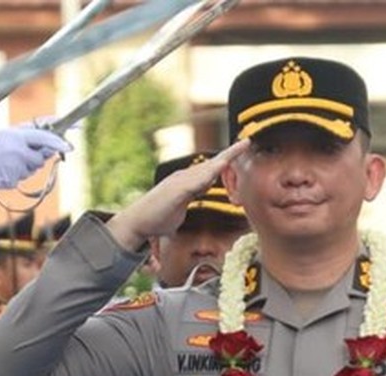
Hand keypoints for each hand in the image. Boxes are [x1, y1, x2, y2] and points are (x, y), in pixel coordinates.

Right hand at [0, 126, 70, 190]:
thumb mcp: (2, 135)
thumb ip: (24, 136)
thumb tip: (47, 144)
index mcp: (14, 137)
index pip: (43, 137)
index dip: (57, 141)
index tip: (68, 144)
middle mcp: (18, 153)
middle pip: (40, 156)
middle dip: (36, 154)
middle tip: (21, 151)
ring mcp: (16, 168)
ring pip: (32, 167)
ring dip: (26, 164)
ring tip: (5, 158)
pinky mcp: (12, 180)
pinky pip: (21, 176)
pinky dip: (16, 172)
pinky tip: (2, 168)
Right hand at [106, 140, 248, 251]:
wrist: (138, 223)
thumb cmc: (157, 219)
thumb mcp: (179, 212)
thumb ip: (187, 205)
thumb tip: (189, 206)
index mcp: (188, 183)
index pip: (211, 170)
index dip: (226, 162)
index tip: (240, 153)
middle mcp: (185, 177)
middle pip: (213, 163)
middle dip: (231, 153)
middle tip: (247, 141)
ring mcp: (180, 182)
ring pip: (208, 167)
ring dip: (225, 157)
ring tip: (241, 146)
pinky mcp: (177, 190)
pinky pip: (198, 179)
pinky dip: (211, 172)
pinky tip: (222, 165)